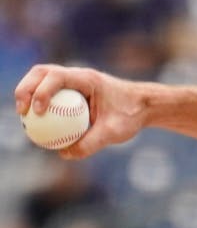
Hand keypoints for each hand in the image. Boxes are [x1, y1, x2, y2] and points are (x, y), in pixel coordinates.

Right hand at [14, 64, 147, 159]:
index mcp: (87, 79)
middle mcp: (77, 76)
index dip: (41, 91)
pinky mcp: (72, 90)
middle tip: (22, 112)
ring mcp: (73, 81)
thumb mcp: (114, 132)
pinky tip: (37, 124)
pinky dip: (40, 103)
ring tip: (24, 116)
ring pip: (42, 80)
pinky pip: (51, 93)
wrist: (145, 106)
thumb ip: (91, 143)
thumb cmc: (131, 115)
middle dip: (25, 88)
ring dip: (28, 93)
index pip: (56, 76)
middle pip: (41, 73)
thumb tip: (64, 154)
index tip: (38, 112)